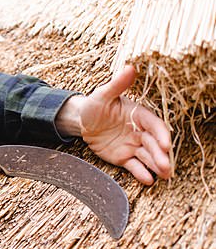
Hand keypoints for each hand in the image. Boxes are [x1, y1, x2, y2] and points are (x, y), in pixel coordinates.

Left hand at [56, 65, 171, 184]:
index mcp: (139, 115)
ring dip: (157, 166)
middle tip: (167, 166)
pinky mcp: (124, 158)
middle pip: (154, 144)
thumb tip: (130, 67)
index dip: (161, 134)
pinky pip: (135, 166)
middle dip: (161, 155)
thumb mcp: (103, 94)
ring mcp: (133, 146)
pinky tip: (148, 181)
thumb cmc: (94, 105)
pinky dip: (141, 173)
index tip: (166, 144)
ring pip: (148, 157)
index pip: (154, 125)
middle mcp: (139, 131)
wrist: (82, 121)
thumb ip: (118, 84)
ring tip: (164, 176)